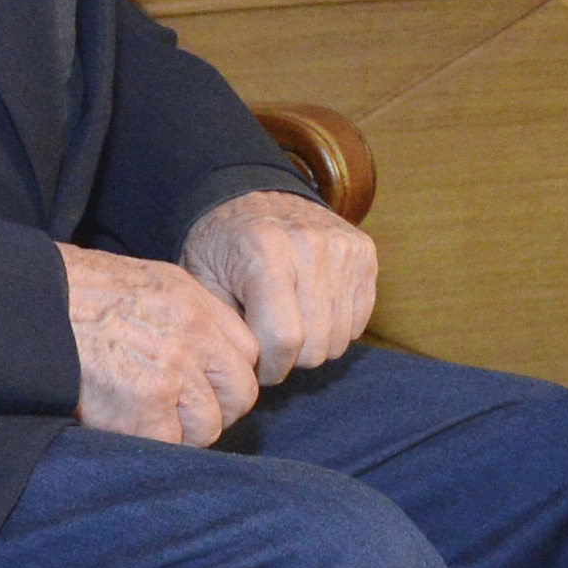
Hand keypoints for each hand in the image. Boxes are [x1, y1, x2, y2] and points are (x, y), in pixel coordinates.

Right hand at [61, 243, 266, 444]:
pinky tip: (122, 427)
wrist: (26, 307)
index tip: (202, 387)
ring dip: (180, 434)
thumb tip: (198, 358)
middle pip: (239, 394)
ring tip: (142, 420)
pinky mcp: (145, 407)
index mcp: (191, 301)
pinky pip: (171, 445)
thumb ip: (178, 316)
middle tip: (177, 414)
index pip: (246, 353)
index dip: (224, 377)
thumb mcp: (140, 284)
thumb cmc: (70, 295)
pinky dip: (149, 444)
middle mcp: (192, 333)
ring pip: (208, 427)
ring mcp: (172, 371)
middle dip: (213, 411)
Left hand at [184, 186, 379, 383]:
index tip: (256, 366)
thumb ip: (225, 327)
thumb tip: (248, 370)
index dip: (269, 367)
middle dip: (289, 358)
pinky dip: (335, 328)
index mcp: (265, 251)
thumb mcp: (202, 282)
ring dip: (313, 345)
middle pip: (315, 344)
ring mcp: (343, 247)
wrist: (252, 196)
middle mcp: (311, 245)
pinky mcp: (364, 252)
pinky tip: (311, 310)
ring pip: (339, 340)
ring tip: (289, 323)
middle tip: (269, 341)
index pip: (284, 338)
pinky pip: (359, 323)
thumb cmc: (222, 246)